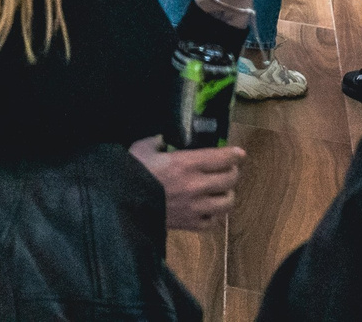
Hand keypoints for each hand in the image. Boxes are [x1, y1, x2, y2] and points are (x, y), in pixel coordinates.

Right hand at [130, 138, 245, 232]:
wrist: (122, 203)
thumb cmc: (131, 172)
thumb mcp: (142, 149)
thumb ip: (156, 142)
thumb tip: (163, 139)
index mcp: (186, 163)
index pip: (222, 158)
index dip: (234, 154)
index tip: (239, 153)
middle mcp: (196, 185)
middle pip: (230, 179)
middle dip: (233, 172)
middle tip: (230, 169)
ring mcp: (196, 207)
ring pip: (227, 202)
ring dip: (228, 194)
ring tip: (223, 190)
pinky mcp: (190, 224)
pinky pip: (213, 222)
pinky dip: (214, 215)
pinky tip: (208, 210)